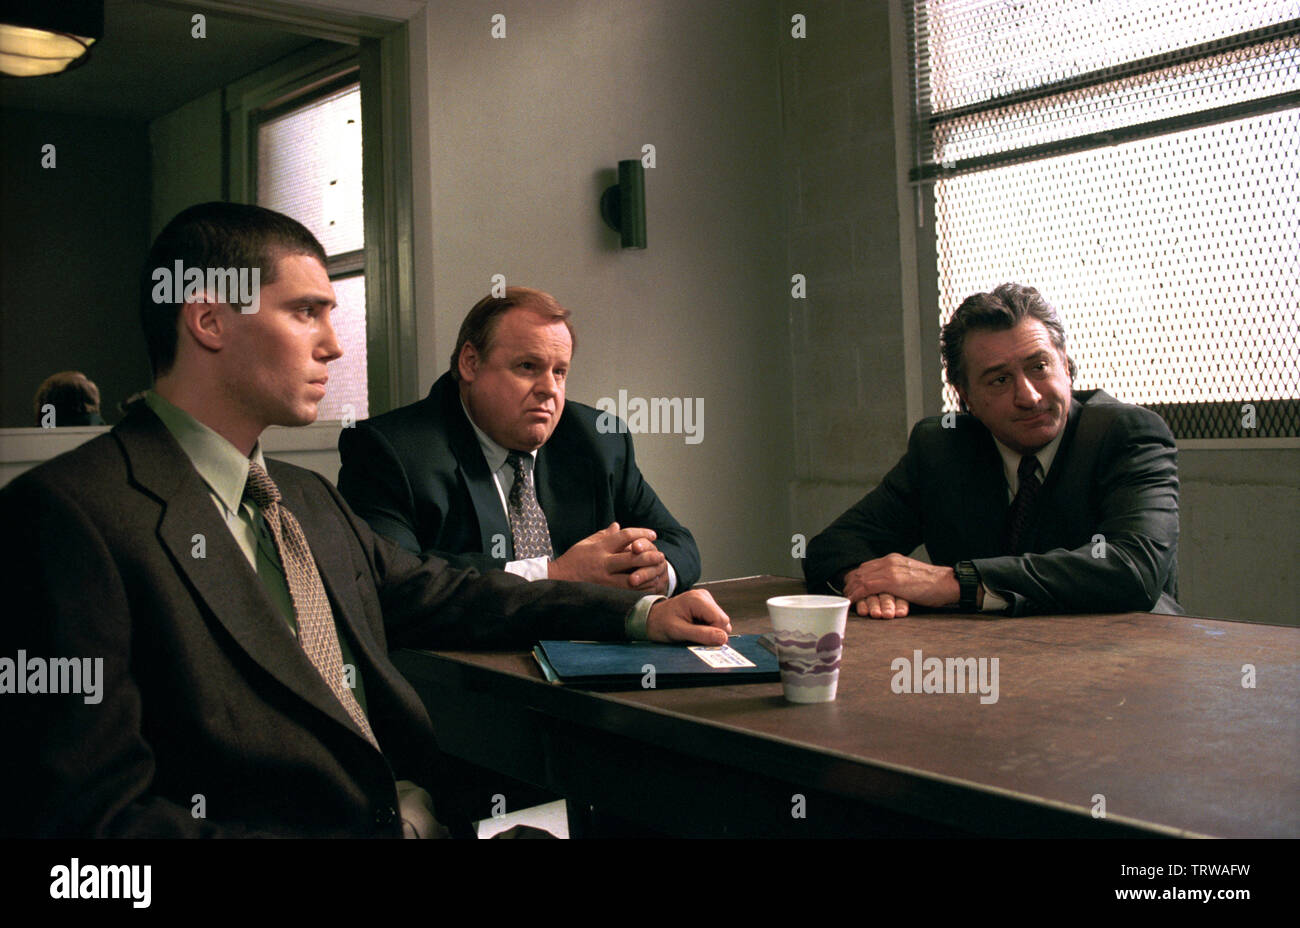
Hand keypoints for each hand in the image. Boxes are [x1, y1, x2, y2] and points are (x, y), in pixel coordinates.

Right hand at [547, 523, 665, 589]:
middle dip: (650, 556)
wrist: (557, 580)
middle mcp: (603, 564)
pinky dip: (640, 591)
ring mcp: (604, 581)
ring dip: (648, 575)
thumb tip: (618, 525)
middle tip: (661, 555)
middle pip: (632, 558)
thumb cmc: (572, 560)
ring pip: (632, 579)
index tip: (653, 535)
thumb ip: (603, 535)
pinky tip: (648, 587)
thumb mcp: (586, 543)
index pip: (625, 536)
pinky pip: (627, 594)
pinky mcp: (605, 594)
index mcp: (600, 548)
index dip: (641, 534)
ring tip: (658, 573)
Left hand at [646, 590, 730, 644]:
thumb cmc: (661, 624)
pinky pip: (715, 620)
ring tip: (691, 630)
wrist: (651, 618)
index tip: (699, 639)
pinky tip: (694, 626)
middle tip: (693, 634)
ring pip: (721, 622)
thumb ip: (701, 635)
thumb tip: (723, 638)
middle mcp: (704, 596)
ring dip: (709, 630)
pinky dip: (707, 627)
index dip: (714, 634)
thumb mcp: (679, 632)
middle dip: (712, 632)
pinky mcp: (706, 604)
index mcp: (697, 599)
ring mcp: (705, 599)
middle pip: (723, 621)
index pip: (722, 620)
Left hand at [842, 554, 960, 618]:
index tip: (850, 586)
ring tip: (846, 599)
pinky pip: (868, 586)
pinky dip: (857, 593)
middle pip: (862, 570)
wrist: (948, 583)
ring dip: (851, 589)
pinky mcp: (893, 581)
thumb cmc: (933, 584)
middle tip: (844, 594)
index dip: (856, 576)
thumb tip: (887, 586)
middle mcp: (890, 561)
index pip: (868, 566)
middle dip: (850, 583)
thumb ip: (898, 576)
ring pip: (862, 577)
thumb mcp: (911, 575)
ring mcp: (890, 570)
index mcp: (894, 559)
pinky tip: (852, 600)